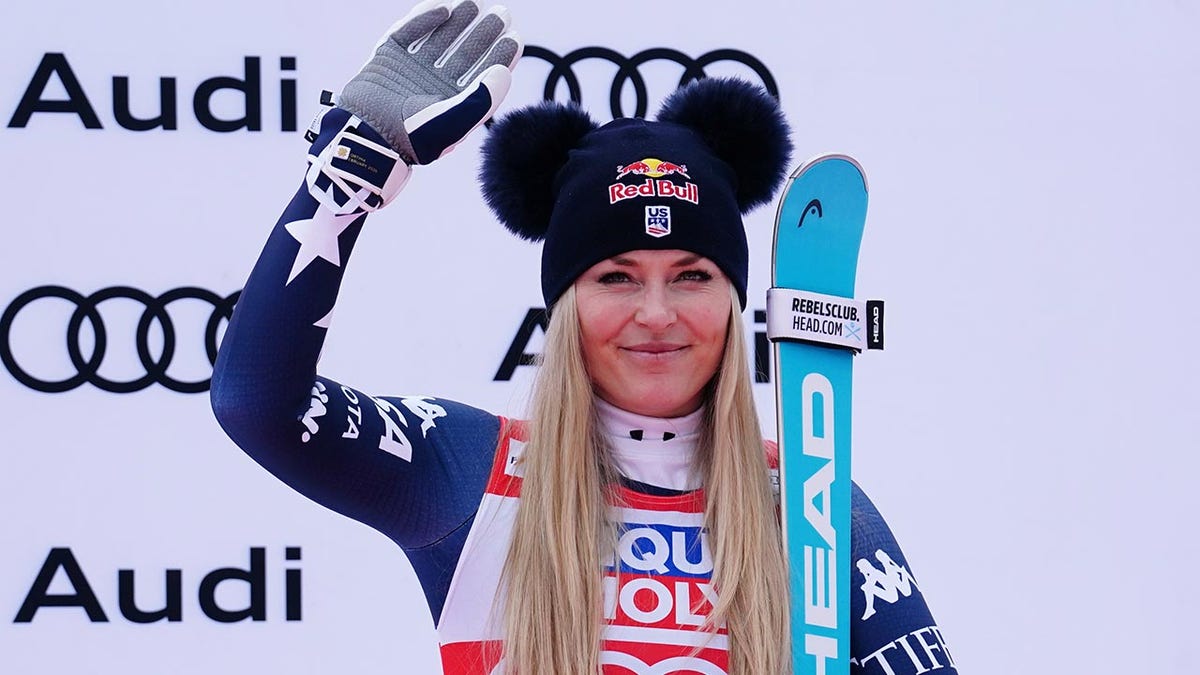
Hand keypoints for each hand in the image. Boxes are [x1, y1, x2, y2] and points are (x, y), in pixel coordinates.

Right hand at [340, 0, 521, 164]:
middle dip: (483, 33)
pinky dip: (425, 19)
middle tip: (502, 14)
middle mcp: (434, 84)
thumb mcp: (454, 122)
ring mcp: (411, 69)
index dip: (500, 56)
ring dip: (458, 21)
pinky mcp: (389, 56)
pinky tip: (444, 7)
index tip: (514, 38)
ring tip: (475, 3)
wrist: (366, 133)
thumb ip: (481, 99)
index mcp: (453, 103)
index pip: (482, 75)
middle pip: (465, 53)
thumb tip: (504, 72)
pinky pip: (409, 32)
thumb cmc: (412, 137)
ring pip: (439, 39)